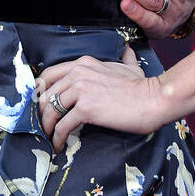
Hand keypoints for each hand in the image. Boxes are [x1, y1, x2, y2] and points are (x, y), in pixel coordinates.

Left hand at [35, 47, 163, 150]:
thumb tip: (127, 50)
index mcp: (83, 63)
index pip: (48, 74)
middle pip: (45, 95)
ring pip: (50, 111)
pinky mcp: (85, 108)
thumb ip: (124, 57)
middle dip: (40, 113)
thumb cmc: (144, 86)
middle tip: (43, 126)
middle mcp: (78, 73)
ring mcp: (81, 90)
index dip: (40, 92)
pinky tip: (59, 145)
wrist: (154, 100)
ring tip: (49, 139)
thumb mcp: (130, 66)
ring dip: (46, 128)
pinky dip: (57, 138)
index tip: (41, 106)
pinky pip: (62, 126)